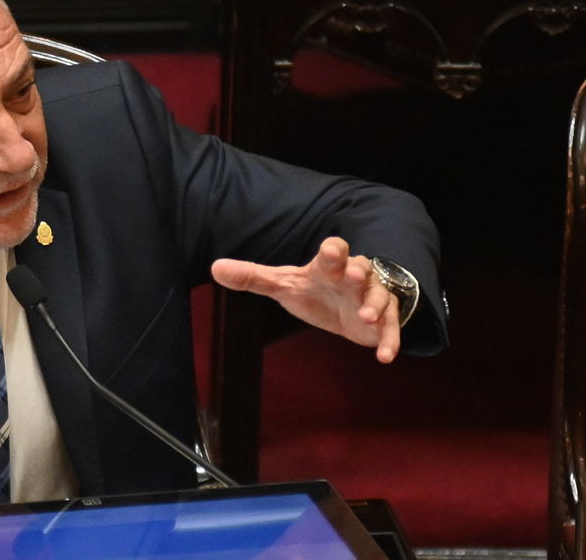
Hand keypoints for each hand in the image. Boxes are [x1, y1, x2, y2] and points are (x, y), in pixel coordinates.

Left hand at [210, 236, 401, 362]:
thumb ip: (253, 277)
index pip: (334, 250)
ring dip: (375, 305)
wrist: (345, 308)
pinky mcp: (384, 321)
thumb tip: (215, 268)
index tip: (331, 251)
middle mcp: (353, 278)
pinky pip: (391, 328)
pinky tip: (385, 356)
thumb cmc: (314, 290)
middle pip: (362, 269)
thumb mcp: (283, 285)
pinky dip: (390, 340)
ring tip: (366, 317)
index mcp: (328, 267)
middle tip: (354, 277)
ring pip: (380, 296)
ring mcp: (371, 298)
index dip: (333, 250)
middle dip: (359, 272)